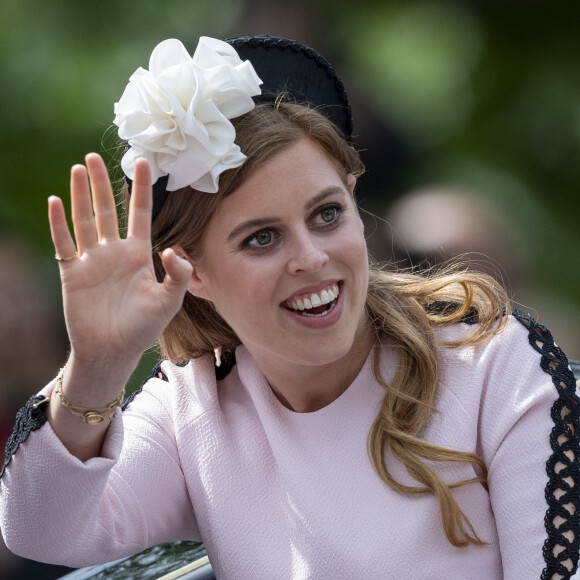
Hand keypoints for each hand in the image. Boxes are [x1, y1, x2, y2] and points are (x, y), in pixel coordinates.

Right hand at [49, 153, 191, 374]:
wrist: (113, 351)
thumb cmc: (143, 328)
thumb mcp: (169, 302)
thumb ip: (178, 275)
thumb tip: (172, 249)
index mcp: (139, 254)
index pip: (140, 213)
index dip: (141, 189)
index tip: (144, 162)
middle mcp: (114, 252)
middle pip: (108, 210)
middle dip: (103, 183)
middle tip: (96, 156)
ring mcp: (92, 260)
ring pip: (85, 220)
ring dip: (81, 195)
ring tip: (78, 168)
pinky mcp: (72, 273)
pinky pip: (64, 244)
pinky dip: (59, 224)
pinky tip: (56, 201)